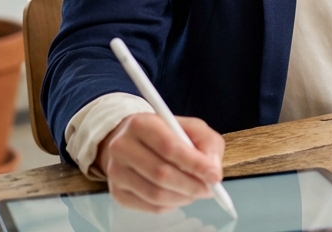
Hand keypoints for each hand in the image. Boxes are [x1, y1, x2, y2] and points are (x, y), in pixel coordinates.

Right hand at [96, 113, 225, 212]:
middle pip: (161, 174)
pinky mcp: (118, 193)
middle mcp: (122, 147)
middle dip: (192, 185)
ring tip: (196, 191)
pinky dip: (172, 205)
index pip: (169, 147)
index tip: (214, 175)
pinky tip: (179, 195)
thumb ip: (207, 143)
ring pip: (156, 194)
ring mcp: (116, 172)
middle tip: (209, 188)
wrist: (132, 141)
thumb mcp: (190, 127)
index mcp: (140, 124)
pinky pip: (150, 207)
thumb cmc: (165, 133)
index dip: (194, 163)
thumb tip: (213, 171)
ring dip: (183, 197)